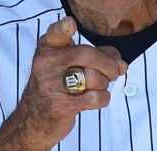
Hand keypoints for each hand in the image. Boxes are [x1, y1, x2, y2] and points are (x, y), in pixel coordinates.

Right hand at [13, 16, 127, 150]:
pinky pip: (95, 98)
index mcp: (47, 49)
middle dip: (109, 64)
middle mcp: (46, 64)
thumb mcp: (70, 65)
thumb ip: (97, 56)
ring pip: (94, 78)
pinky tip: (96, 99)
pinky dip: (103, 98)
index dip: (63, 28)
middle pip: (87, 55)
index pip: (55, 35)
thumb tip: (122, 64)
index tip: (70, 24)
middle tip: (114, 72)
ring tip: (97, 87)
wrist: (34, 120)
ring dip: (104, 84)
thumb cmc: (58, 87)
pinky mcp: (61, 105)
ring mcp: (51, 85)